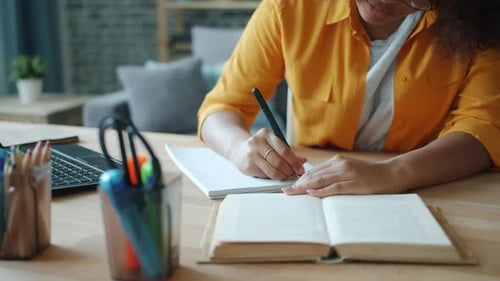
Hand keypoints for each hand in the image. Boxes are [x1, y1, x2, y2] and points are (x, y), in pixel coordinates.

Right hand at [229, 128, 306, 179]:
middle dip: (289, 170)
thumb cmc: (260, 147)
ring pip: (272, 170)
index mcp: (266, 134)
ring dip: (283, 175)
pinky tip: (277, 175)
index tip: (300, 168)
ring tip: (287, 175)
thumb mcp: (273, 144)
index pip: (284, 150)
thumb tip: (303, 161)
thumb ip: (288, 152)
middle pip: (279, 161)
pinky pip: (265, 174)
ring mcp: (251, 154)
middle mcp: (257, 142)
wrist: (238, 149)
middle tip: (294, 174)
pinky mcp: (248, 165)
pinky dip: (274, 177)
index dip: (294, 162)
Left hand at [282, 155, 406, 197]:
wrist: (391, 173)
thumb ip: (333, 173)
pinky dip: (322, 191)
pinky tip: (312, 194)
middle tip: (285, 191)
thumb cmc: (369, 174)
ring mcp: (347, 173)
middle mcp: (340, 164)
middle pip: (314, 175)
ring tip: (293, 193)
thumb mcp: (348, 169)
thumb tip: (314, 183)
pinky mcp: (354, 183)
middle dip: (298, 184)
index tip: (289, 185)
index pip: (314, 171)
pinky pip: (334, 187)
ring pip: (321, 180)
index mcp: (337, 160)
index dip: (300, 179)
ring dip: (305, 188)